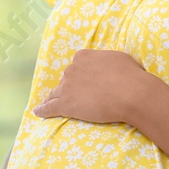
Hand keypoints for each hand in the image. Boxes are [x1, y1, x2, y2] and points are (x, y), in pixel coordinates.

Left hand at [31, 48, 148, 124]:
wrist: (131, 93)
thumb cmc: (130, 75)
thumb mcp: (118, 58)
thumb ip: (105, 61)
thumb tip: (105, 65)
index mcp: (83, 56)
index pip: (77, 65)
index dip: (81, 75)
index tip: (85, 81)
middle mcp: (72, 69)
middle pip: (67, 79)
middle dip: (70, 87)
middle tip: (79, 97)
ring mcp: (67, 87)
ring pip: (56, 93)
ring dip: (52, 98)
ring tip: (45, 104)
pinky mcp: (66, 104)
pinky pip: (50, 107)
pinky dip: (43, 110)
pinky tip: (37, 112)